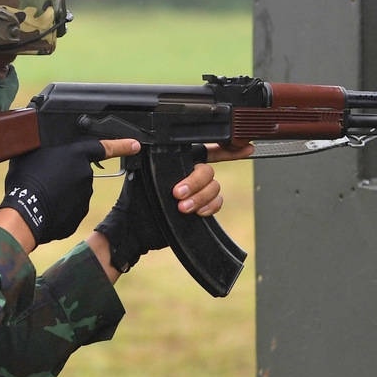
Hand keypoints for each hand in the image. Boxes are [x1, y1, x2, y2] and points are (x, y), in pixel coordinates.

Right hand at [0, 139, 137, 246]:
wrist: (24, 214)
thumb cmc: (24, 181)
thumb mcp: (31, 153)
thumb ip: (44, 147)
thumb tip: (39, 142)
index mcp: (76, 155)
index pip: (104, 147)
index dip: (122, 145)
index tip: (136, 145)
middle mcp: (85, 175)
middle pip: (79, 173)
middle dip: (65, 176)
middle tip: (44, 180)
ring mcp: (84, 197)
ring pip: (75, 192)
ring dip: (62, 193)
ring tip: (41, 196)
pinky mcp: (79, 215)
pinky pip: (70, 210)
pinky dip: (59, 209)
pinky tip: (45, 208)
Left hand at [93, 143, 243, 275]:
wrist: (135, 229)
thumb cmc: (134, 202)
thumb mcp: (141, 176)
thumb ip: (156, 161)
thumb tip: (159, 147)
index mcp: (177, 162)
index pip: (204, 149)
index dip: (224, 147)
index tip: (242, 147)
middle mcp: (189, 175)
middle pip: (208, 171)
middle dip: (195, 183)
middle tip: (178, 193)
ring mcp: (197, 192)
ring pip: (214, 187)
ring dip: (199, 198)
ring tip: (182, 208)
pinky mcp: (201, 208)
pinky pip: (217, 203)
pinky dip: (209, 207)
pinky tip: (197, 213)